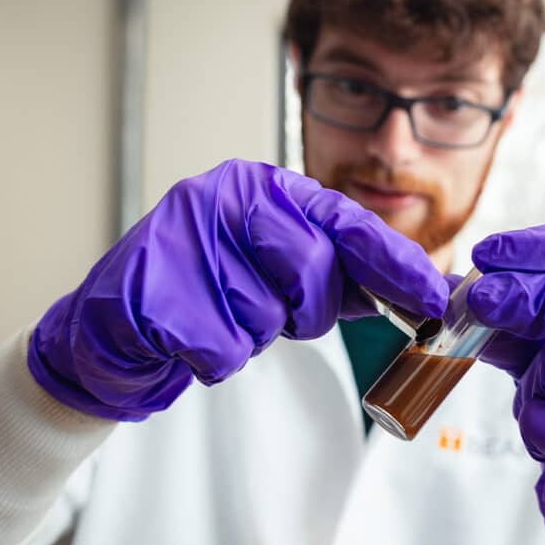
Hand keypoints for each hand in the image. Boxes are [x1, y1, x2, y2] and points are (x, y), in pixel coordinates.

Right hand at [29, 160, 446, 420]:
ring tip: (215, 316)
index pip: (347, 221)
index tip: (434, 298)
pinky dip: (214, 358)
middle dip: (302, 311)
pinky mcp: (152, 291)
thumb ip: (337, 273)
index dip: (395, 263)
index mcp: (260, 186)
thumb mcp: (272, 269)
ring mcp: (184, 238)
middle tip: (270, 313)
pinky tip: (187, 337)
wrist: (110, 327)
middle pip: (313, 270)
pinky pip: (226, 349)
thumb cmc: (203, 294)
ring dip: (250, 335)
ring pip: (268, 316)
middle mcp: (224, 197)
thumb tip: (416, 289)